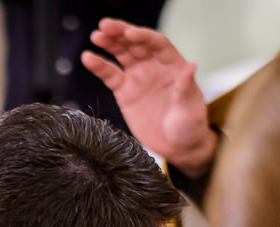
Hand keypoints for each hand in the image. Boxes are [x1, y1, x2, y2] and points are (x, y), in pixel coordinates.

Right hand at [83, 18, 217, 175]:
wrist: (177, 148)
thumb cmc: (190, 127)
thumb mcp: (191, 109)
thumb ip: (186, 88)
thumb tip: (190, 66)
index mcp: (173, 65)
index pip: (157, 43)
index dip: (143, 36)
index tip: (130, 34)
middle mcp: (154, 66)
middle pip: (136, 43)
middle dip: (121, 33)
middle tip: (106, 26)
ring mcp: (138, 77)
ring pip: (121, 53)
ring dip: (108, 43)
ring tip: (96, 36)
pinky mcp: (124, 91)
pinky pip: (110, 74)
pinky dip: (99, 66)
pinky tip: (88, 57)